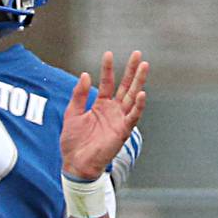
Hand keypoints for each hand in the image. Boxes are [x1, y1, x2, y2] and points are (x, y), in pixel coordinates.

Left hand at [61, 50, 147, 180]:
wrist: (76, 163)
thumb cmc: (73, 142)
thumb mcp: (72, 114)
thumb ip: (79, 95)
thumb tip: (84, 75)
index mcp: (101, 105)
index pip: (107, 82)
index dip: (108, 69)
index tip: (109, 54)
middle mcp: (112, 110)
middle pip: (125, 86)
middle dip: (132, 70)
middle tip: (138, 54)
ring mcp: (119, 120)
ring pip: (132, 97)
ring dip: (139, 82)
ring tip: (144, 66)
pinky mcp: (123, 131)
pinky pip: (133, 116)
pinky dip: (138, 106)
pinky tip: (142, 93)